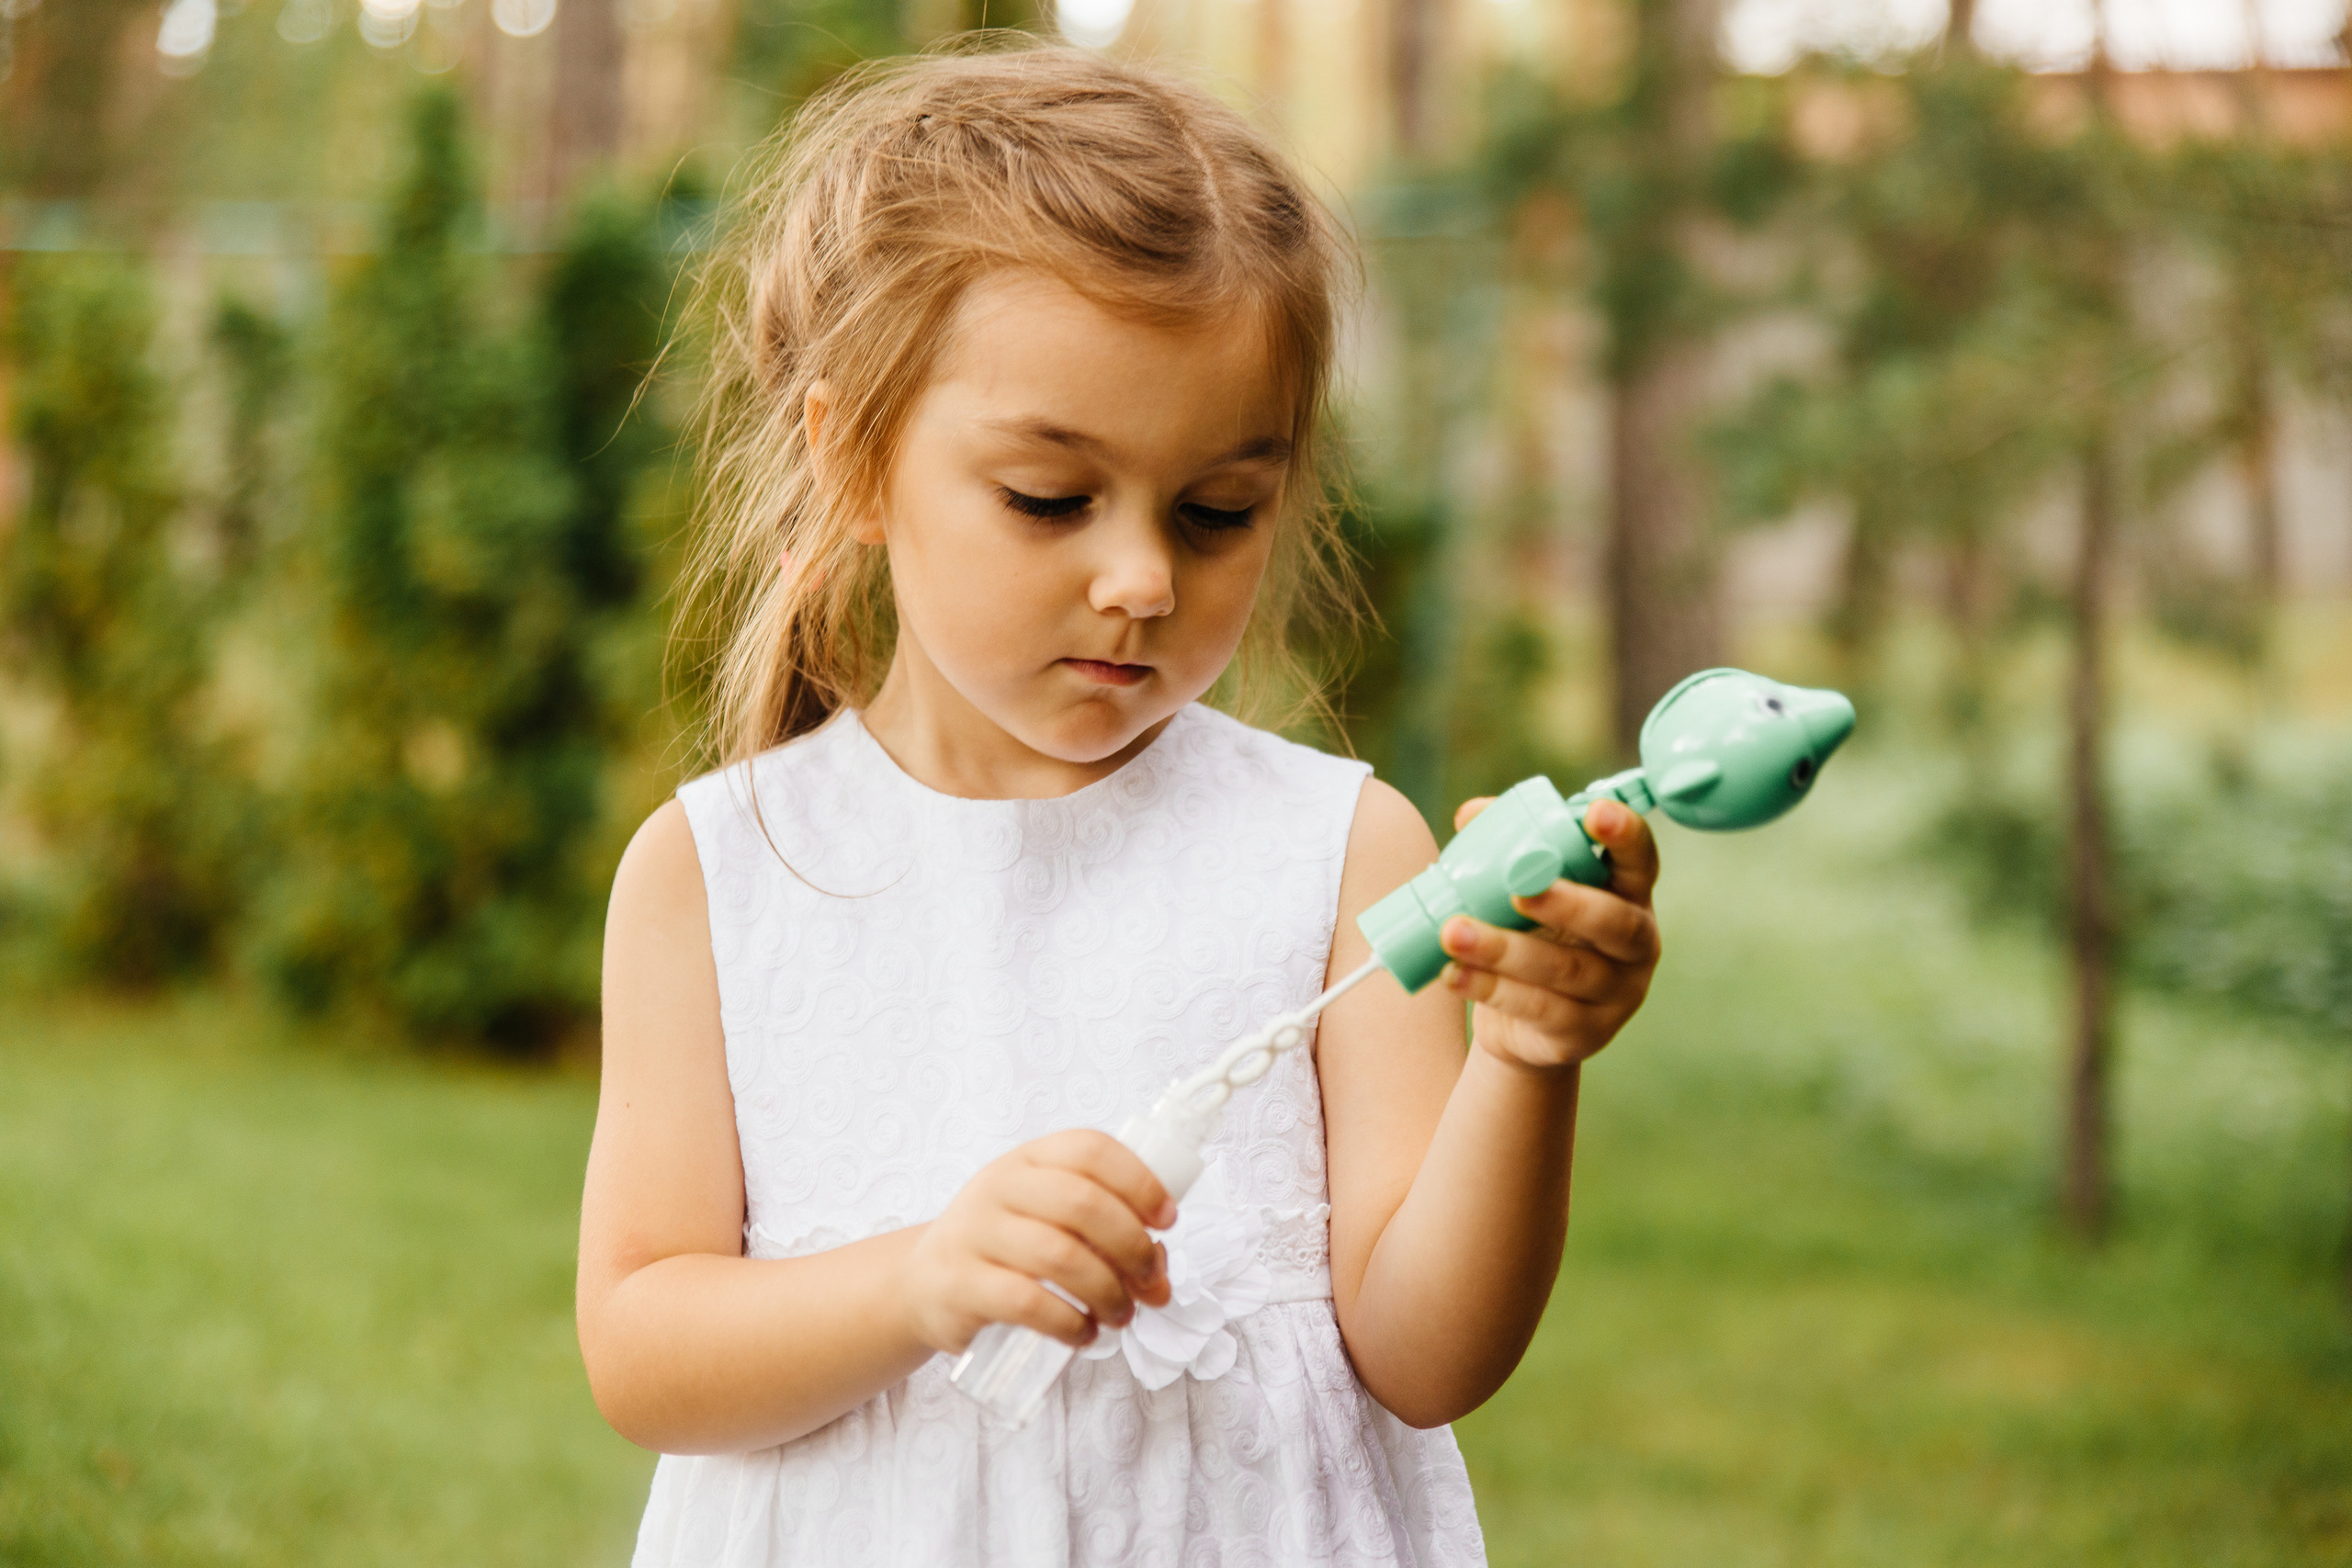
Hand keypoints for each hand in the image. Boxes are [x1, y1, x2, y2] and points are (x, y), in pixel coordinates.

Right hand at [897, 1130, 1175, 1355]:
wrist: (924, 1282)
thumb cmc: (1006, 1251)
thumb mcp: (1052, 1225)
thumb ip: (1111, 1243)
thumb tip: (1161, 1285)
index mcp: (1029, 1160)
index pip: (1091, 1149)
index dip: (1139, 1181)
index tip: (1166, 1220)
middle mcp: (999, 1186)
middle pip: (1082, 1202)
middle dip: (1132, 1247)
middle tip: (1148, 1283)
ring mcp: (974, 1233)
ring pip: (1059, 1255)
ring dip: (1107, 1291)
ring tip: (1120, 1315)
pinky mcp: (959, 1284)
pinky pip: (1026, 1301)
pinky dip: (1068, 1322)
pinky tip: (1082, 1333)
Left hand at [1437, 796, 1662, 1074]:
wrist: (1523, 1025)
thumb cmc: (1530, 934)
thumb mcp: (1522, 891)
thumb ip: (1505, 849)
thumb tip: (1470, 815)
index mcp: (1628, 894)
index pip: (1640, 861)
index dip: (1626, 836)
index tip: (1597, 813)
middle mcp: (1636, 944)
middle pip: (1613, 922)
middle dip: (1565, 903)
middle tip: (1518, 890)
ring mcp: (1617, 994)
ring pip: (1564, 970)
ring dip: (1503, 949)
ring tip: (1452, 932)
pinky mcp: (1586, 1034)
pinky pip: (1537, 1010)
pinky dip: (1489, 989)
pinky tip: (1451, 973)